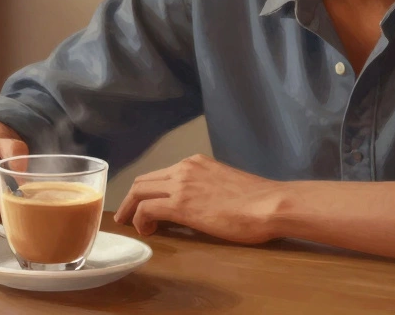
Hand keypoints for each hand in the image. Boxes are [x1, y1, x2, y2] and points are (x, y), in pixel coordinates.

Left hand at [113, 154, 283, 243]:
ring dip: (130, 208)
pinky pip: (147, 208)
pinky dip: (140, 219)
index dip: (146, 191)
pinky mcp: (181, 204)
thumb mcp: (225, 184)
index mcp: (196, 163)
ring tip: (128, 224)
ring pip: (140, 191)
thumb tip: (199, 204)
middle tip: (125, 215)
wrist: (269, 204)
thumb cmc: (257, 200)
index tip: (141, 205)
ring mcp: (181, 184)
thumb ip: (206, 188)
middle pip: (144, 180)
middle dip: (130, 199)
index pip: (160, 174)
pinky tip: (147, 231)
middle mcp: (184, 168)